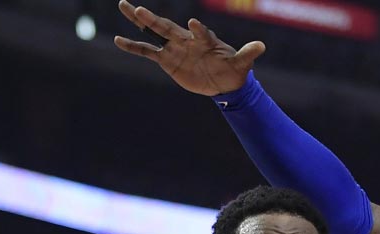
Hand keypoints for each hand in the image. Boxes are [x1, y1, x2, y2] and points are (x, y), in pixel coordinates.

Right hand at [113, 0, 265, 95]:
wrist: (222, 81)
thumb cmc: (232, 69)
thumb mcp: (241, 64)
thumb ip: (247, 54)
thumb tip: (262, 46)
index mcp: (205, 39)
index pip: (200, 32)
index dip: (198, 29)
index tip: (193, 24)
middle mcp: (187, 40)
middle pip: (168, 26)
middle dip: (153, 19)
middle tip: (138, 8)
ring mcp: (175, 48)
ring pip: (154, 32)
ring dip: (140, 22)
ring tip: (125, 7)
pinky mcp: (167, 60)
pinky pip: (147, 51)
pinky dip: (133, 46)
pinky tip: (117, 40)